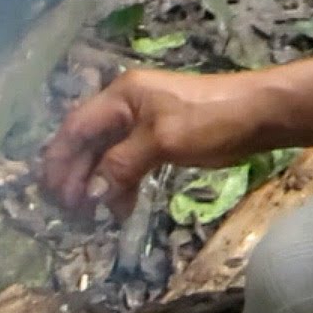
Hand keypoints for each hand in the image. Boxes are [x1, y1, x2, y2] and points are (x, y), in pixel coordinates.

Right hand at [42, 68, 271, 219]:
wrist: (259, 114)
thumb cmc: (210, 120)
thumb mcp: (162, 141)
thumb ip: (123, 164)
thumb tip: (92, 194)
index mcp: (121, 97)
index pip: (76, 128)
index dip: (60, 161)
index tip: (52, 194)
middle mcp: (125, 106)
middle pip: (87, 143)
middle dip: (74, 176)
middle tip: (68, 211)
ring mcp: (142, 122)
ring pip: (106, 155)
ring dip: (97, 184)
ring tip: (91, 216)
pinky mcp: (159, 139)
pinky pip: (128, 163)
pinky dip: (121, 185)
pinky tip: (120, 209)